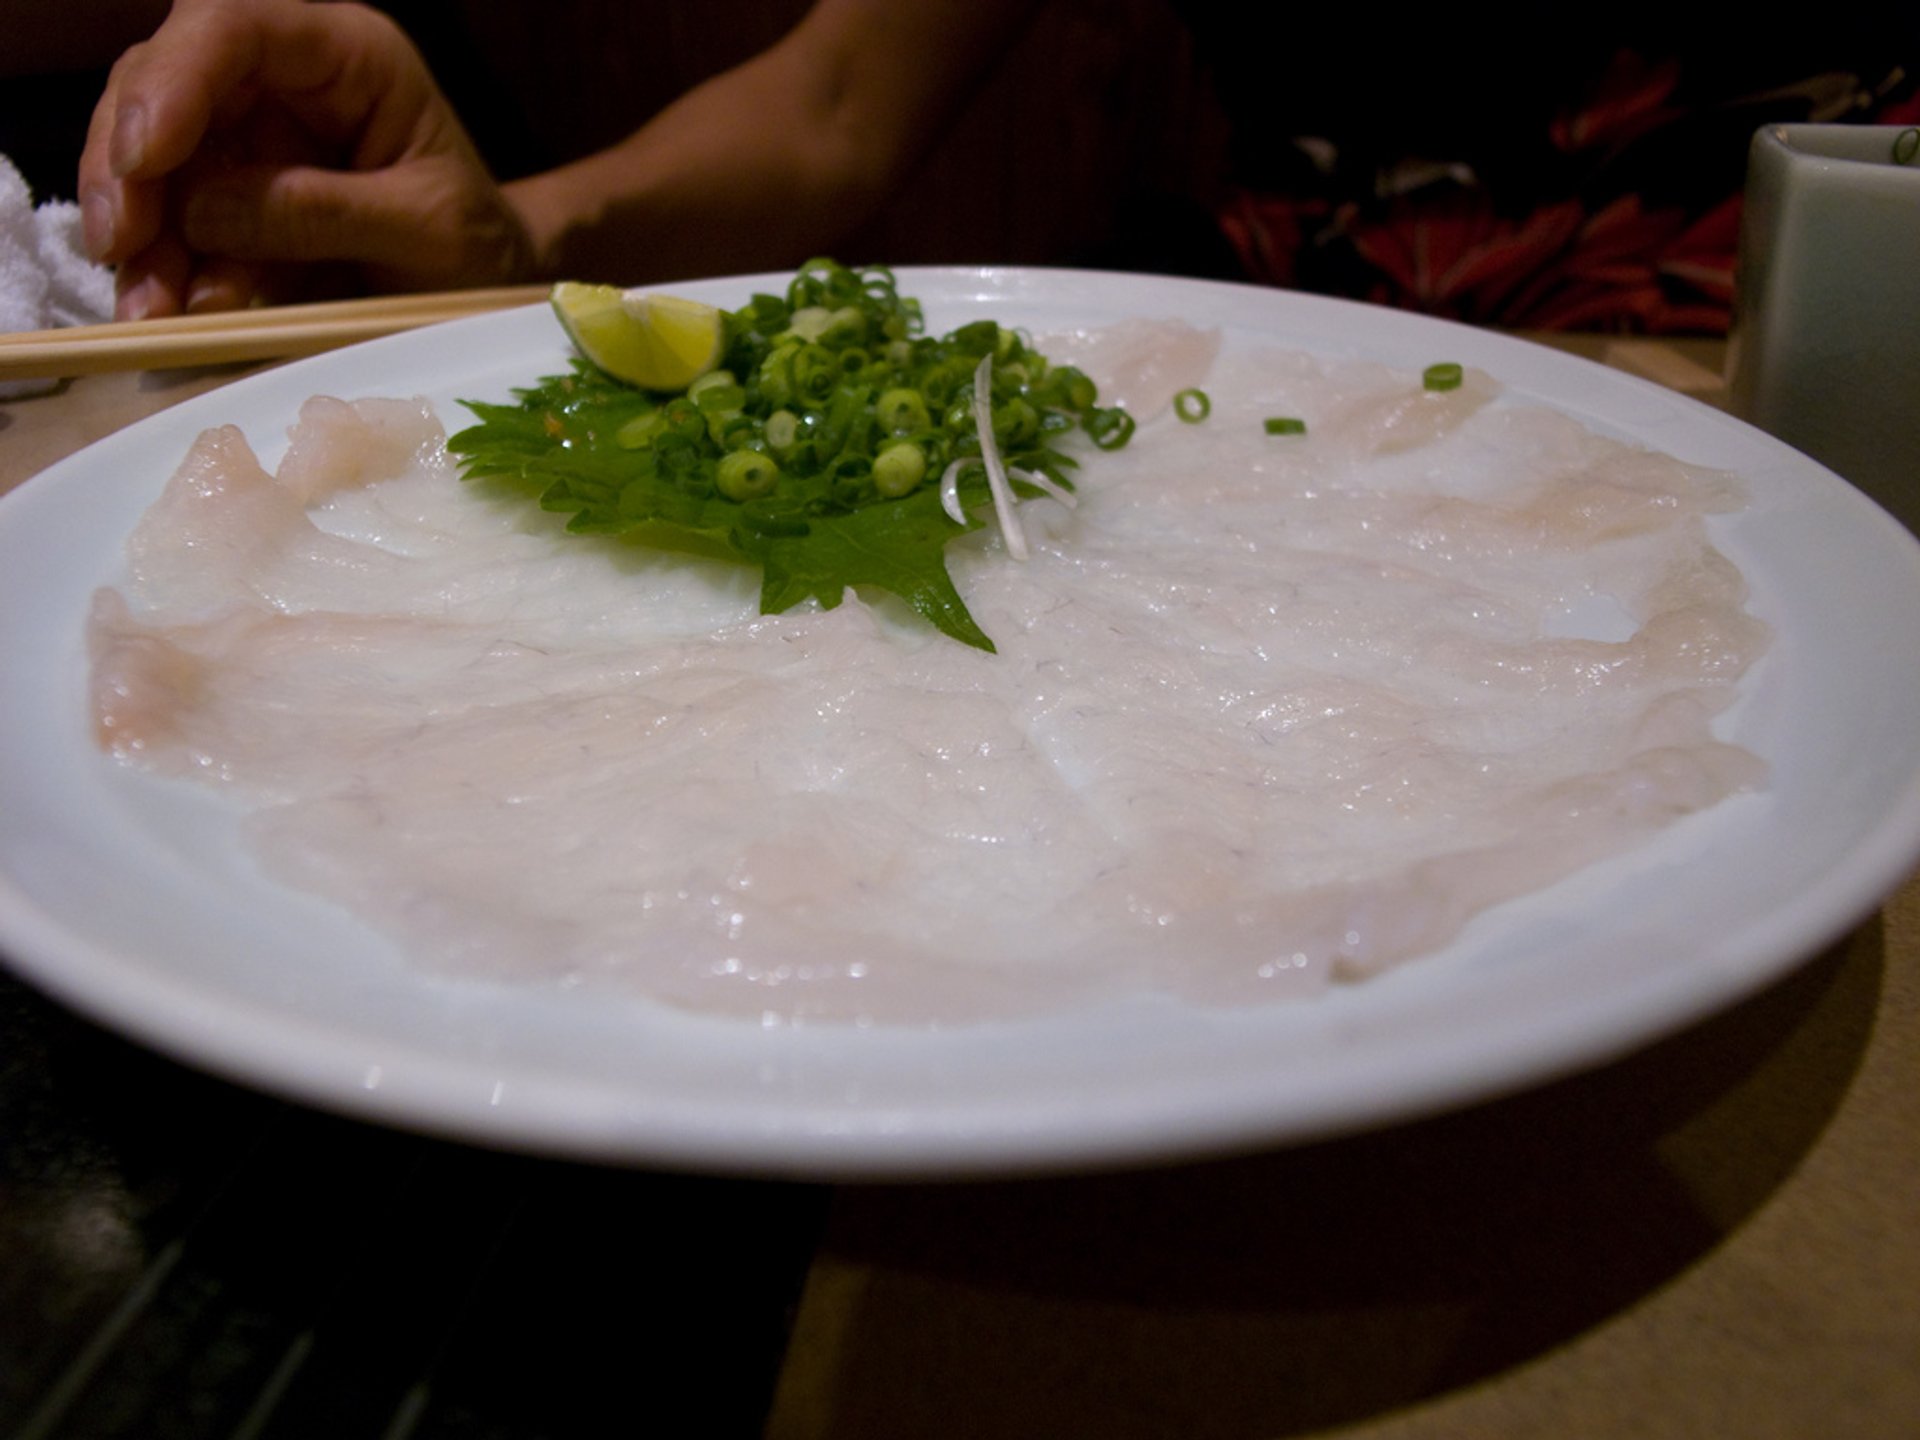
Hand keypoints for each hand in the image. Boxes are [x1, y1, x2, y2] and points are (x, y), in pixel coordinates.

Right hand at [79, 0, 535, 317]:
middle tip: (119, 246)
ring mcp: (249, 132)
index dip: (173, 83)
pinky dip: (159, 265)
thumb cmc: (479, 244)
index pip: (234, 29)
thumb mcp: (427, 232)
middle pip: (163, 84)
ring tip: (148, 308)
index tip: (141, 159)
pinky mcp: (232, 192)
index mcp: (346, 55)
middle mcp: (283, 78)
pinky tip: (166, 313)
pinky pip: (171, 217)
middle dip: (127, 167)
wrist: (489, 285)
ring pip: (149, 155)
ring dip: (137, 233)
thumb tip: (206, 211)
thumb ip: (325, 214)